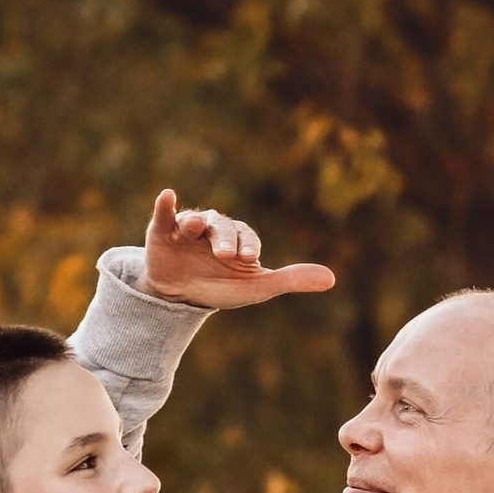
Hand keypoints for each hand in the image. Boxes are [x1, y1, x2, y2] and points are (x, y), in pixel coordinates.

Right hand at [141, 188, 335, 312]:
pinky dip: (164, 205)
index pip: (246, 237)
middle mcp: (213, 229)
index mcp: (237, 238)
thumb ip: (291, 280)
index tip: (251, 259)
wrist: (180, 297)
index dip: (248, 245)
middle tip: (225, 256)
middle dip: (224, 240)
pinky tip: (167, 195)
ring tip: (194, 227)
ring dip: (195, 222)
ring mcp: (186, 228)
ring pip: (193, 220)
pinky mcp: (162, 231)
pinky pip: (163, 215)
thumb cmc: (222, 287)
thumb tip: (332, 279)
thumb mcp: (257, 287)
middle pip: (221, 228)